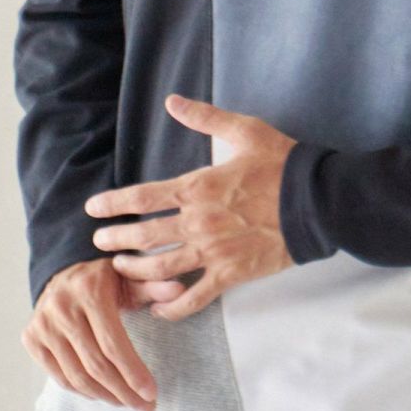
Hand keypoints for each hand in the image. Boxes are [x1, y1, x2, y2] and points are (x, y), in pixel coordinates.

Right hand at [20, 257, 185, 410]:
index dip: (133, 373)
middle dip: (123, 391)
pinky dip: (81, 390)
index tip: (152, 394)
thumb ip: (154, 286)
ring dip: (104, 396)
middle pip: (96, 365)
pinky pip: (58, 376)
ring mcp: (42, 324)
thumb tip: (179, 291)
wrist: (63, 271)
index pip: (113, 344)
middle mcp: (62, 308)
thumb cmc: (106, 279)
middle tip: (144, 407)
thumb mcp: (131, 277)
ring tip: (126, 402)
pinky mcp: (30, 337)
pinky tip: (101, 393)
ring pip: (76, 376)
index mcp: (90, 291)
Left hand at [85, 93, 298, 323]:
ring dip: (135, 272)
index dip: (113, 204)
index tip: (93, 209)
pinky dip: (173, 307)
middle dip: (116, 240)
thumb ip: (205, 117)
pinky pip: (194, 297)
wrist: (317, 201)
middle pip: (144, 236)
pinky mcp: (231, 274)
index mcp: (197, 186)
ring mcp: (213, 252)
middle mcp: (198, 222)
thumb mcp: (244, 130)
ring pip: (161, 269)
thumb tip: (173, 101)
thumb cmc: (281, 163)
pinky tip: (159, 310)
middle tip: (98, 243)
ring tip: (120, 270)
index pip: (142, 197)